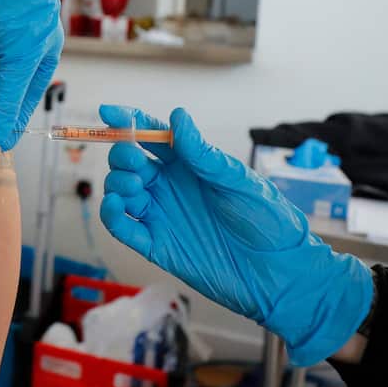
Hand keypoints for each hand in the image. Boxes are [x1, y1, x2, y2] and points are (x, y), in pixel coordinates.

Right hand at [98, 105, 372, 366]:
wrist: (279, 273)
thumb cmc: (268, 221)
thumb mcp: (237, 181)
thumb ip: (202, 153)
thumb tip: (177, 116)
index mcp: (191, 164)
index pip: (152, 134)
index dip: (129, 121)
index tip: (109, 113)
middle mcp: (171, 186)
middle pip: (129, 161)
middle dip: (122, 153)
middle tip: (133, 161)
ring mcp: (161, 214)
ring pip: (121, 191)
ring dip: (117, 182)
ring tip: (134, 186)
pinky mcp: (156, 245)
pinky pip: (123, 227)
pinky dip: (111, 215)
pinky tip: (117, 207)